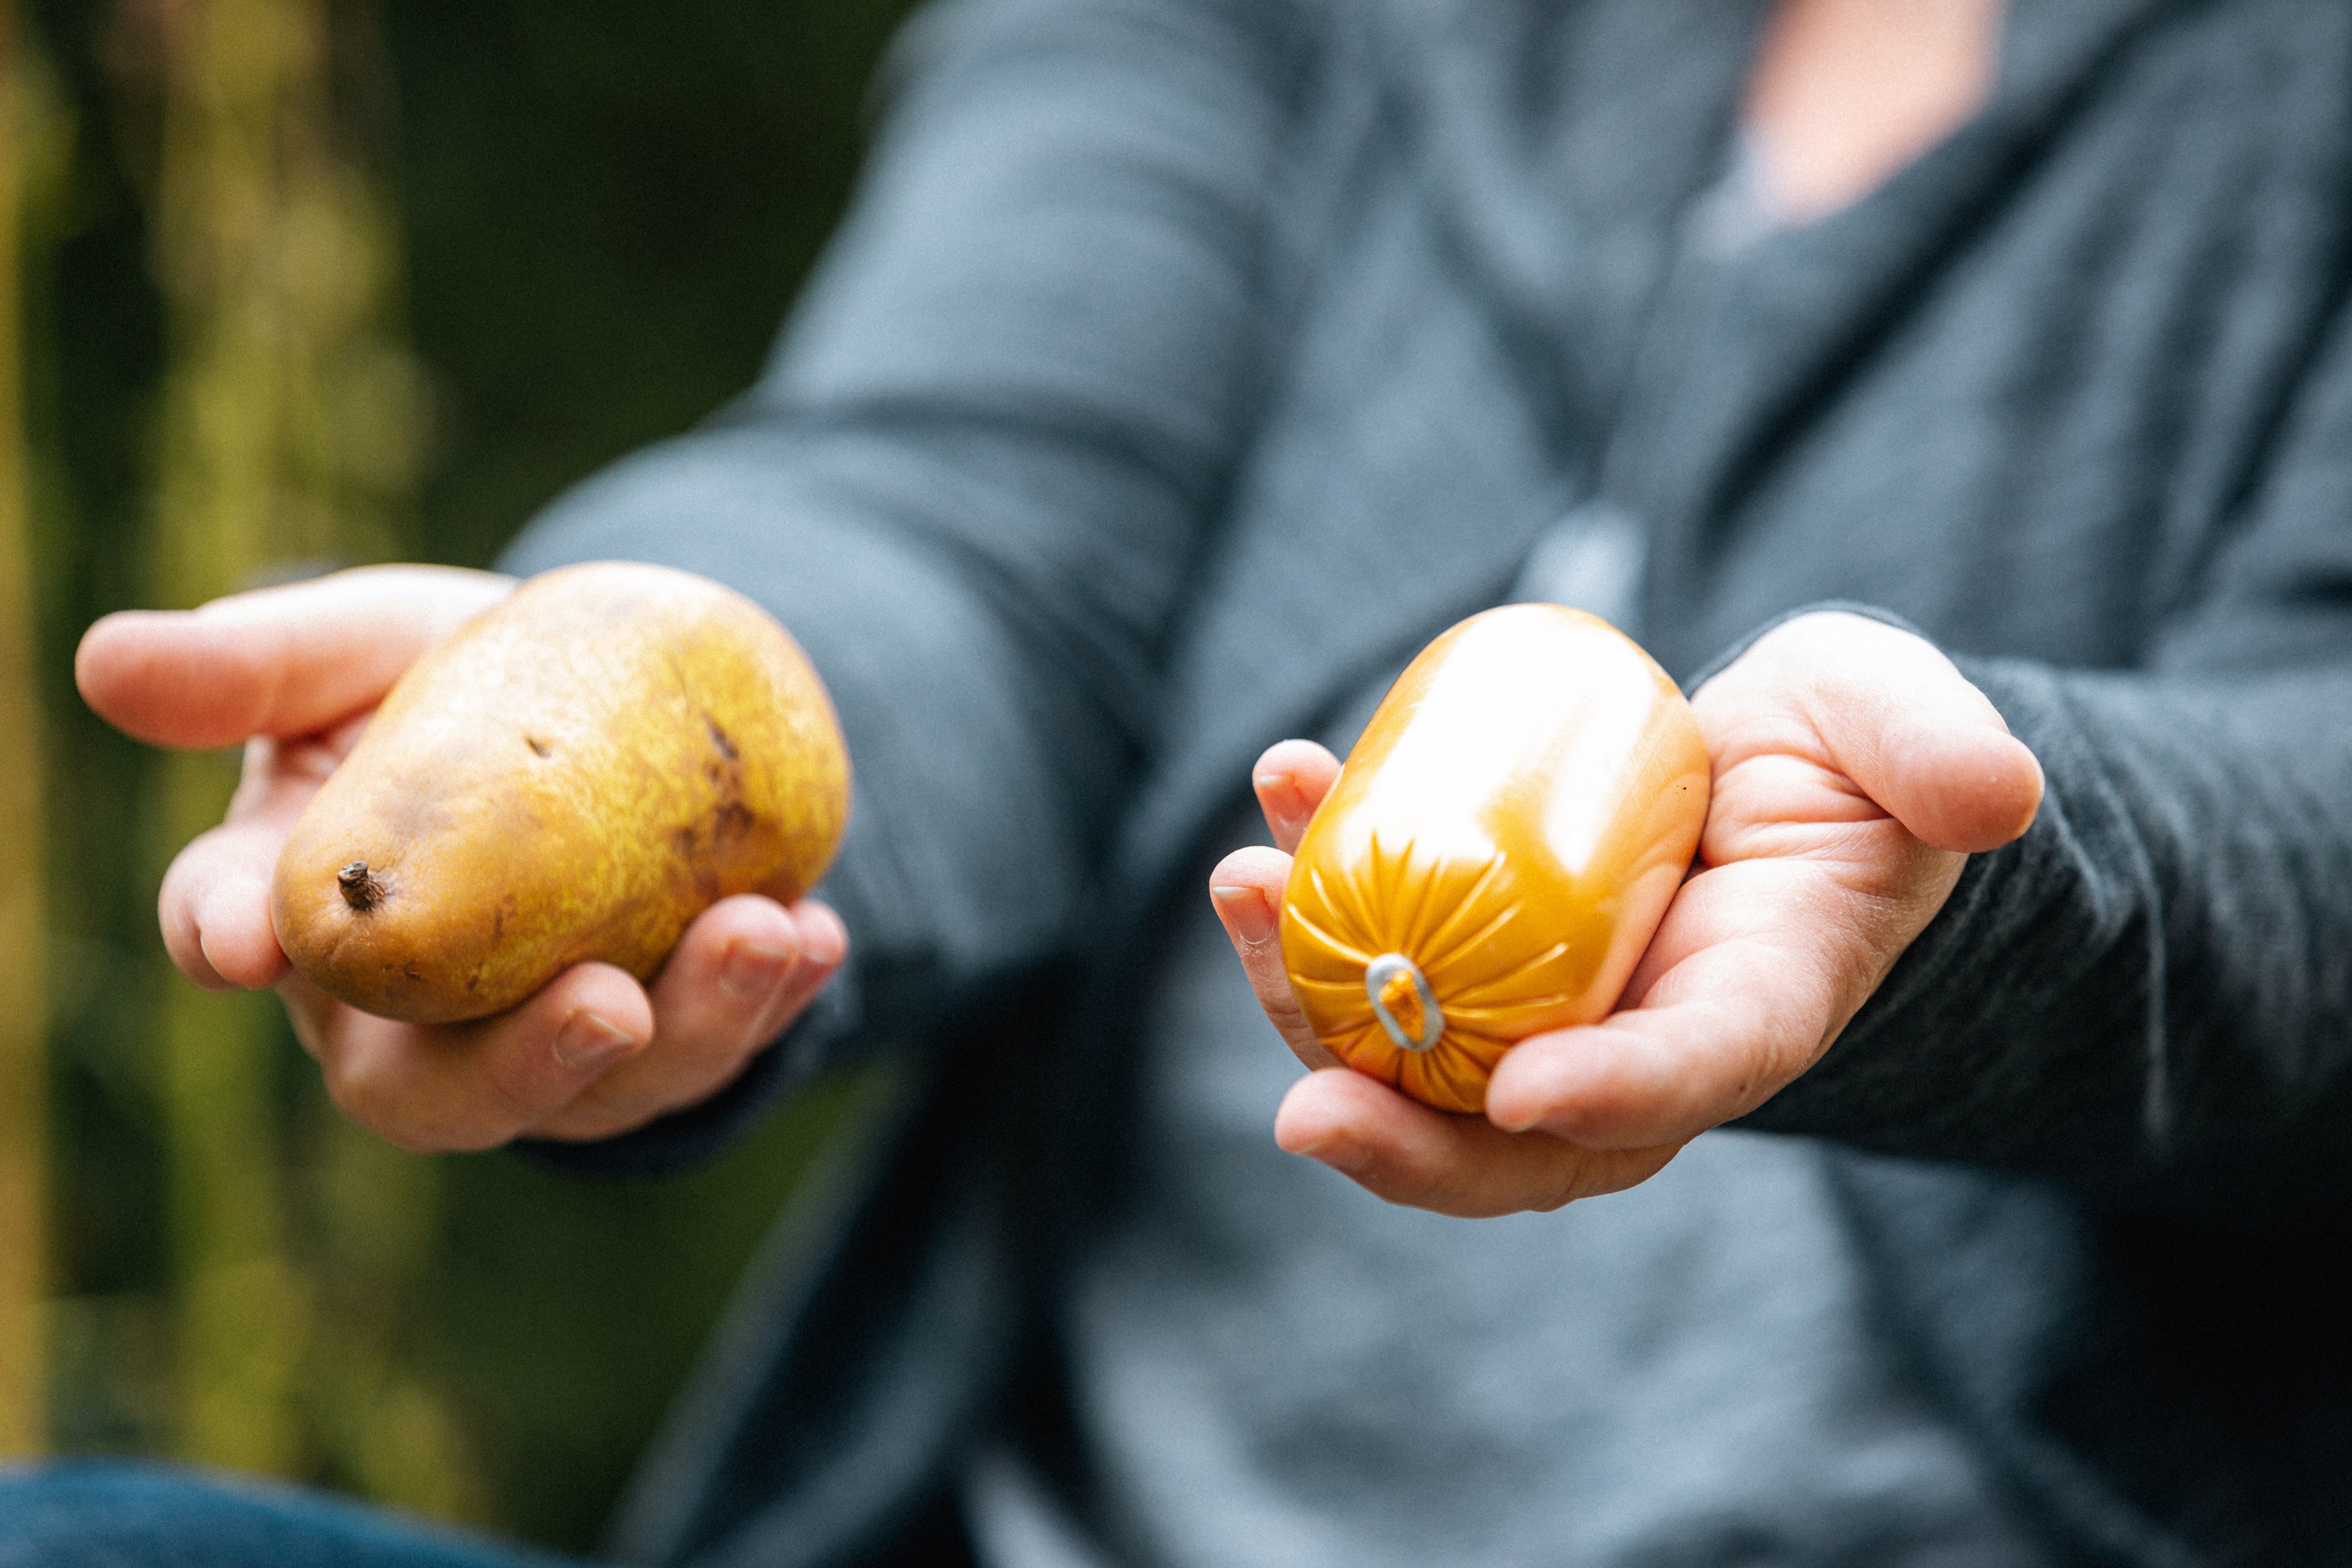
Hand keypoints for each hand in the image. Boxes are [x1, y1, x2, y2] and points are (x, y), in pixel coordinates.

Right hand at [77, 564, 847, 1151]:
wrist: (613, 699)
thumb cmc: (464, 680)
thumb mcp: (371, 645)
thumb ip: (258, 661)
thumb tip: (102, 659)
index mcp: (307, 908)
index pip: (231, 933)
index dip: (223, 934)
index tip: (240, 939)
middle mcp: (414, 1011)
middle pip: (431, 1091)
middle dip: (518, 1065)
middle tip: (600, 1005)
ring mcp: (546, 1040)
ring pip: (602, 1087)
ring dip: (691, 1024)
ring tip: (761, 937)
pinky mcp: (663, 1037)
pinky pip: (718, 1044)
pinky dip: (774, 997)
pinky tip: (816, 935)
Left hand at [1209, 610, 2042, 1216]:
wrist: (1779, 769)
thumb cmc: (1855, 760)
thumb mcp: (1909, 735)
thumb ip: (1942, 754)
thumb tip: (1992, 792)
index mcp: (1758, 1002)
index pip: (1694, 1077)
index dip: (1615, 1098)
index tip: (1525, 1094)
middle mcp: (1636, 1032)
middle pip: (1517, 1132)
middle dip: (1408, 1141)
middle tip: (1305, 1107)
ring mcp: (1545, 1000)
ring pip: (1418, 1053)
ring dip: (1309, 998)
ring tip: (1240, 889)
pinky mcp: (1477, 945)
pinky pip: (1382, 953)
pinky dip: (1311, 902)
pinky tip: (1270, 808)